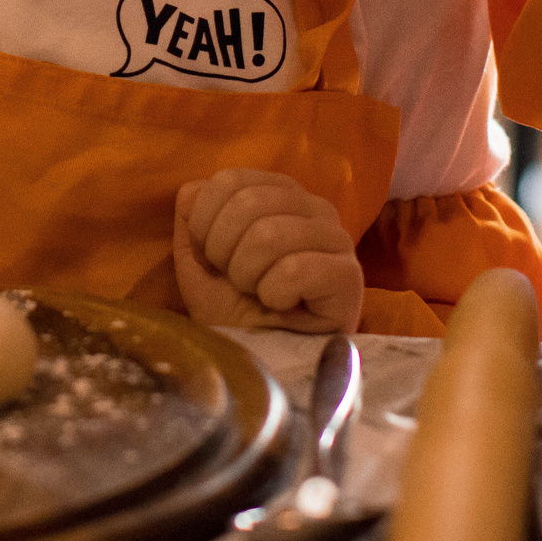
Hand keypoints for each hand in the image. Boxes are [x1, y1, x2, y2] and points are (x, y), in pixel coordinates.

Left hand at [171, 168, 362, 332]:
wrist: (262, 359)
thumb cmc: (233, 308)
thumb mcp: (198, 260)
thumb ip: (192, 218)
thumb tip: (193, 190)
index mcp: (279, 192)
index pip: (230, 180)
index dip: (205, 223)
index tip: (212, 258)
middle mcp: (315, 207)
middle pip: (248, 203)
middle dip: (225, 252)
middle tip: (236, 281)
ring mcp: (337, 239)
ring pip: (269, 234)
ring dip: (248, 276)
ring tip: (258, 294)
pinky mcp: (348, 276)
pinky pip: (294, 269)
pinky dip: (274, 294)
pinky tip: (282, 306)